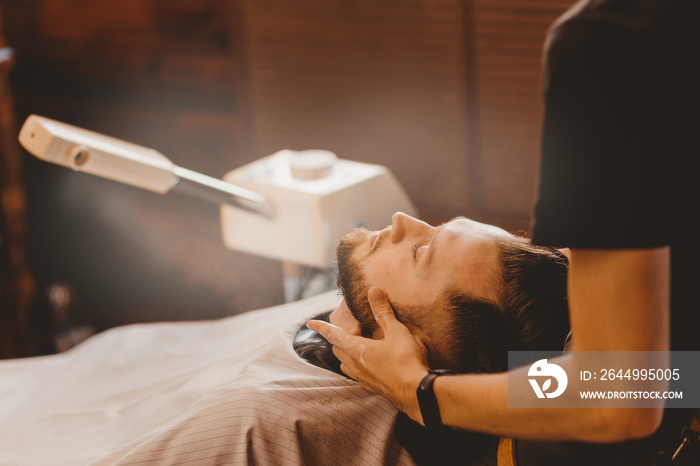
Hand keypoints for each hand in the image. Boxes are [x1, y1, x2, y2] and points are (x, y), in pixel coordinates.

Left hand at [307, 287, 428, 422]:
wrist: (416, 393)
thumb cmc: (405, 361)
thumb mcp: (396, 332)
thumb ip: (383, 312)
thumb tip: (373, 291)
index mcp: (356, 350)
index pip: (333, 335)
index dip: (322, 327)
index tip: (310, 323)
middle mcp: (355, 365)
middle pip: (338, 349)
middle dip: (341, 336)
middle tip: (359, 327)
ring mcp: (363, 379)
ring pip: (346, 364)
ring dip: (349, 352)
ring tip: (364, 343)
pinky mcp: (373, 387)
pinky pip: (358, 374)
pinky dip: (359, 365)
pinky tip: (373, 362)